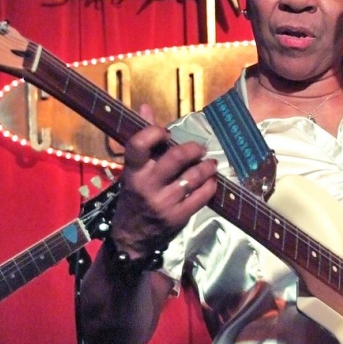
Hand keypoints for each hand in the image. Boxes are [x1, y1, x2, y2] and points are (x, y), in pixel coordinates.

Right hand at [111, 104, 217, 256]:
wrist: (131, 236)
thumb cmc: (134, 195)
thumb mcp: (133, 169)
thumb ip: (142, 139)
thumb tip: (145, 107)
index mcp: (132, 171)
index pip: (138, 144)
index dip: (154, 132)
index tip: (165, 133)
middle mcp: (146, 185)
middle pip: (175, 157)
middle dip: (192, 149)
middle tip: (199, 149)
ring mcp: (163, 202)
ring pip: (192, 177)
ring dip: (206, 167)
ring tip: (210, 164)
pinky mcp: (177, 216)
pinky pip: (201, 196)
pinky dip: (210, 186)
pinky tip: (211, 181)